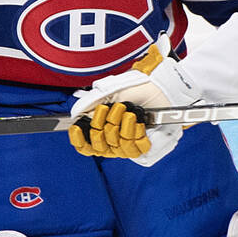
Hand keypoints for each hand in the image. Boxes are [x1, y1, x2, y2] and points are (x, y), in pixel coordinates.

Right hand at [68, 42, 197, 165]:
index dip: (79, 140)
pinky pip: (133, 148)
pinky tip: (139, 121)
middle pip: (99, 147)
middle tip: (113, 109)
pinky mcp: (146, 148)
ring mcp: (131, 146)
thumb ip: (91, 104)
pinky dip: (134, 131)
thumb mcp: (110, 93)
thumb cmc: (139, 89)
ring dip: (120, 125)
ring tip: (129, 111)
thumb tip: (75, 114)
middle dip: (102, 125)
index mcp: (104, 130)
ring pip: (116, 147)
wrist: (162, 88)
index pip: (86, 147)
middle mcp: (116, 141)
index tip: (78, 127)